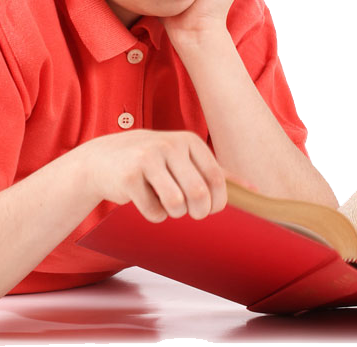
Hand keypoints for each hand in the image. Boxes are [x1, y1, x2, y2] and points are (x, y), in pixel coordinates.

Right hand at [75, 130, 255, 222]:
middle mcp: (169, 145)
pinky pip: (153, 210)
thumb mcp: (183, 159)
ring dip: (174, 214)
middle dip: (198, 212)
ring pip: (176, 204)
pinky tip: (145, 202)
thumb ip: (216, 172)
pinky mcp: (129, 176)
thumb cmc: (150, 161)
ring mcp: (147, 159)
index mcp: (188, 141)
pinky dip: (153, 215)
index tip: (209, 209)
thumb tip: (255, 190)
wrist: (102, 159)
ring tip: (167, 205)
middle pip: (198, 193)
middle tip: (190, 213)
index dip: (217, 203)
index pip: (216, 179)